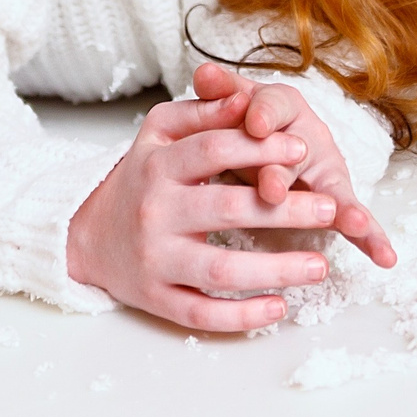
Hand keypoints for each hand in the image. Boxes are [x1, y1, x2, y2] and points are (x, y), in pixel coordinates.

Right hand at [64, 77, 348, 330]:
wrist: (87, 236)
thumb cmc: (138, 179)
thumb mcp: (158, 134)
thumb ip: (201, 114)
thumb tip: (244, 99)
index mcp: (158, 165)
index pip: (213, 150)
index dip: (260, 147)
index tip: (303, 150)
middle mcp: (155, 212)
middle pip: (228, 208)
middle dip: (285, 209)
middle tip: (329, 209)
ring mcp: (155, 259)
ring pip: (221, 269)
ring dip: (275, 269)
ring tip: (319, 265)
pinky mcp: (157, 298)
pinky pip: (203, 312)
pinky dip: (242, 316)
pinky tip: (278, 307)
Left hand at [190, 62, 394, 268]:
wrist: (269, 141)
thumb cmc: (244, 121)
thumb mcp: (231, 105)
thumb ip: (221, 93)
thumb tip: (204, 73)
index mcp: (282, 106)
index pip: (274, 105)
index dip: (264, 115)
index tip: (255, 126)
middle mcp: (308, 134)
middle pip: (295, 153)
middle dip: (282, 173)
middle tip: (269, 190)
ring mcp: (323, 169)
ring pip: (328, 189)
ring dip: (340, 208)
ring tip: (353, 224)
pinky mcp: (334, 201)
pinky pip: (352, 218)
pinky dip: (370, 237)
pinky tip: (385, 257)